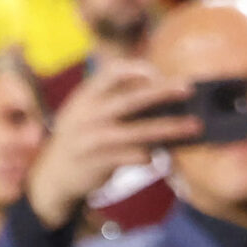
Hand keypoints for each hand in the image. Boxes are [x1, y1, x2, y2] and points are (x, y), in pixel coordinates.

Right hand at [24, 59, 205, 229]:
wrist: (52, 177)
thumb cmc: (79, 138)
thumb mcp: (84, 111)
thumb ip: (111, 97)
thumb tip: (156, 87)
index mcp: (85, 97)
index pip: (112, 73)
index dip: (137, 70)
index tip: (157, 74)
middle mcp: (88, 116)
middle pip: (131, 99)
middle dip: (162, 92)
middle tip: (188, 89)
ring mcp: (93, 141)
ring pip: (138, 132)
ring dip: (169, 128)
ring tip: (193, 126)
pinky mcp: (99, 164)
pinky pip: (132, 157)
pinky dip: (150, 156)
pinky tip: (161, 156)